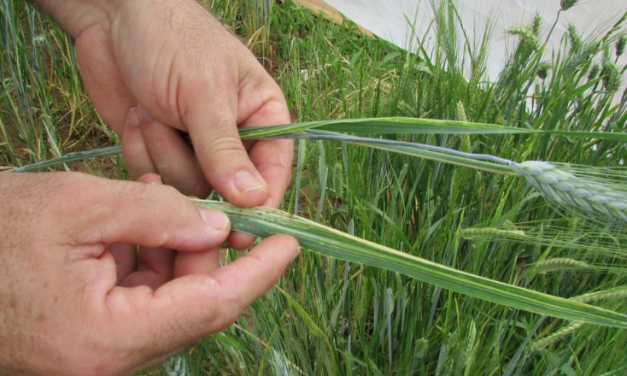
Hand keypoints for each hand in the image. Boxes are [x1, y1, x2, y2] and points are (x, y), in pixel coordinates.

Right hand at [0, 172, 298, 375]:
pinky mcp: (94, 340)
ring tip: (157, 202)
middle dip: (208, 249)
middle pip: (194, 302)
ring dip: (176, 250)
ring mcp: (101, 355)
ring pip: (172, 299)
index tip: (291, 244)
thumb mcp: (81, 207)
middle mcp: (110, 360)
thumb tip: (219, 225)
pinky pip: (144, 299)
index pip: (213, 306)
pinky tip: (138, 224)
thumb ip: (158, 214)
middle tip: (205, 203)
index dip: (259, 272)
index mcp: (109, 338)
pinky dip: (151, 260)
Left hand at [72, 0, 292, 206]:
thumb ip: (225, 149)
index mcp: (262, 117)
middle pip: (227, 189)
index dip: (261, 203)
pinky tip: (137, 118)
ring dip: (164, 153)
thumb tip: (255, 200)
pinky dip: (142, 154)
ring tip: (151, 111)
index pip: (274, 171)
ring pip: (189, 188)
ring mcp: (194, 150)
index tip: (243, 233)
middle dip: (198, 169)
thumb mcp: (204, 92)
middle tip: (178, 142)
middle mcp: (233, 139)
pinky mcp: (159, 155)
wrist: (111, 20)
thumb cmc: (172, 40)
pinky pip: (157, 181)